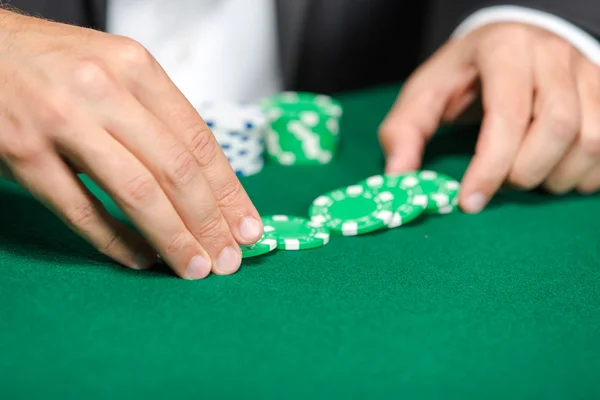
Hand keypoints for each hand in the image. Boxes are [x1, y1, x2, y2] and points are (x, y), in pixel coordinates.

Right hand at [0, 10, 262, 278]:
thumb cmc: (57, 66)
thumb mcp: (117, 72)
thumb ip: (158, 119)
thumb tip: (207, 182)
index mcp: (136, 69)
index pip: (200, 142)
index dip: (229, 192)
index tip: (248, 227)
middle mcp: (104, 90)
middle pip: (177, 171)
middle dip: (210, 223)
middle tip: (228, 259)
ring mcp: (61, 121)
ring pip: (137, 193)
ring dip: (173, 238)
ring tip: (194, 267)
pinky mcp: (23, 153)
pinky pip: (81, 210)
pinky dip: (116, 241)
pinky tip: (140, 258)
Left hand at [379, 22, 599, 212]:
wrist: (509, 40)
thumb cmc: (463, 74)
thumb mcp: (424, 94)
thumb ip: (404, 133)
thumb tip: (397, 182)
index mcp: (503, 49)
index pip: (506, 114)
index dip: (489, 166)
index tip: (469, 202)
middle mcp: (553, 54)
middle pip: (560, 127)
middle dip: (525, 172)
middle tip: (501, 185)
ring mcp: (587, 71)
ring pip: (592, 139)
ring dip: (557, 177)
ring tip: (524, 179)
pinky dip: (584, 174)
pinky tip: (554, 174)